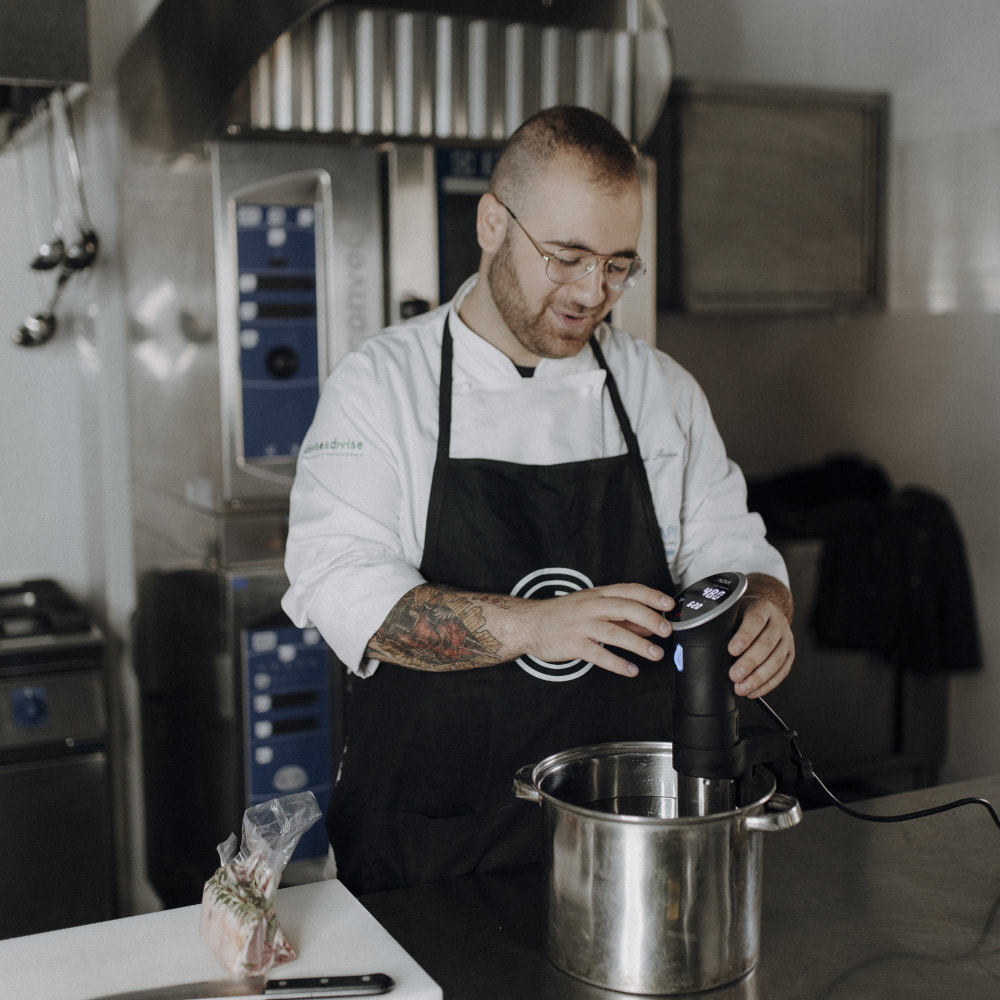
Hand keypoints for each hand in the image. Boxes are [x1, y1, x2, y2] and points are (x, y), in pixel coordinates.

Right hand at [517, 583, 674, 677]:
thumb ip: (621, 616)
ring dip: (638, 644)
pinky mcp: (573, 644)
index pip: (629, 590)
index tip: (669, 604)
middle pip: (624, 608)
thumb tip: (649, 624)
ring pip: (614, 632)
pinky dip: (617, 663)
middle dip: (649, 618)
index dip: (651, 596)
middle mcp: (591, 607)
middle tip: (666, 631)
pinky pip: (598, 654)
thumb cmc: (563, 615)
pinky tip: (631, 669)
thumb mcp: (593, 608)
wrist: (530, 623)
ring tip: (655, 654)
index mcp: (598, 595)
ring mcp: (581, 625)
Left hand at [727, 597, 793, 697]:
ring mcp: (786, 639)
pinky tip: (754, 691)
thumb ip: (724, 625)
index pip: (755, 621)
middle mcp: (778, 622)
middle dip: (749, 662)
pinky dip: (768, 684)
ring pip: (776, 660)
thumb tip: (709, 646)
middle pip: (766, 644)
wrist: (764, 614)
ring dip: (758, 678)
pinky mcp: (790, 654)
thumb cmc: (743, 615)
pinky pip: (782, 671)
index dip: (744, 637)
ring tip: (742, 688)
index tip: (732, 650)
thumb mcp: (734, 612)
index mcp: (762, 608)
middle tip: (734, 675)